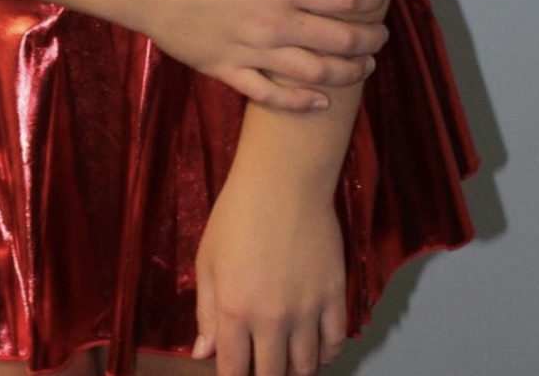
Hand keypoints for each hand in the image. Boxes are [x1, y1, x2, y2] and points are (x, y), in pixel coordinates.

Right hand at [140, 0, 386, 108]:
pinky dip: (301, 104)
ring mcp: (252, 52)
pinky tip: (321, 100)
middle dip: (368, 39)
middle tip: (380, 36)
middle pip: (338, 40)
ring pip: (314, 73)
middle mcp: (273, 24)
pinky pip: (272, 97)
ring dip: (347, 73)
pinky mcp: (229, 71)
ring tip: (364, 68)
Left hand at [194, 169, 346, 375]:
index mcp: (234, 310)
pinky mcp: (334, 296)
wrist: (283, 181)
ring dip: (295, 370)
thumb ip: (205, 311)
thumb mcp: (207, 259)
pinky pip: (335, 343)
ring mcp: (307, 310)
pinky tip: (317, 349)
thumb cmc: (237, 214)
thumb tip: (203, 354)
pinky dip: (327, 354)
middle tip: (262, 365)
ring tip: (287, 361)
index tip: (236, 373)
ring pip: (306, 367)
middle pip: (272, 375)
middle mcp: (272, 319)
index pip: (234, 371)